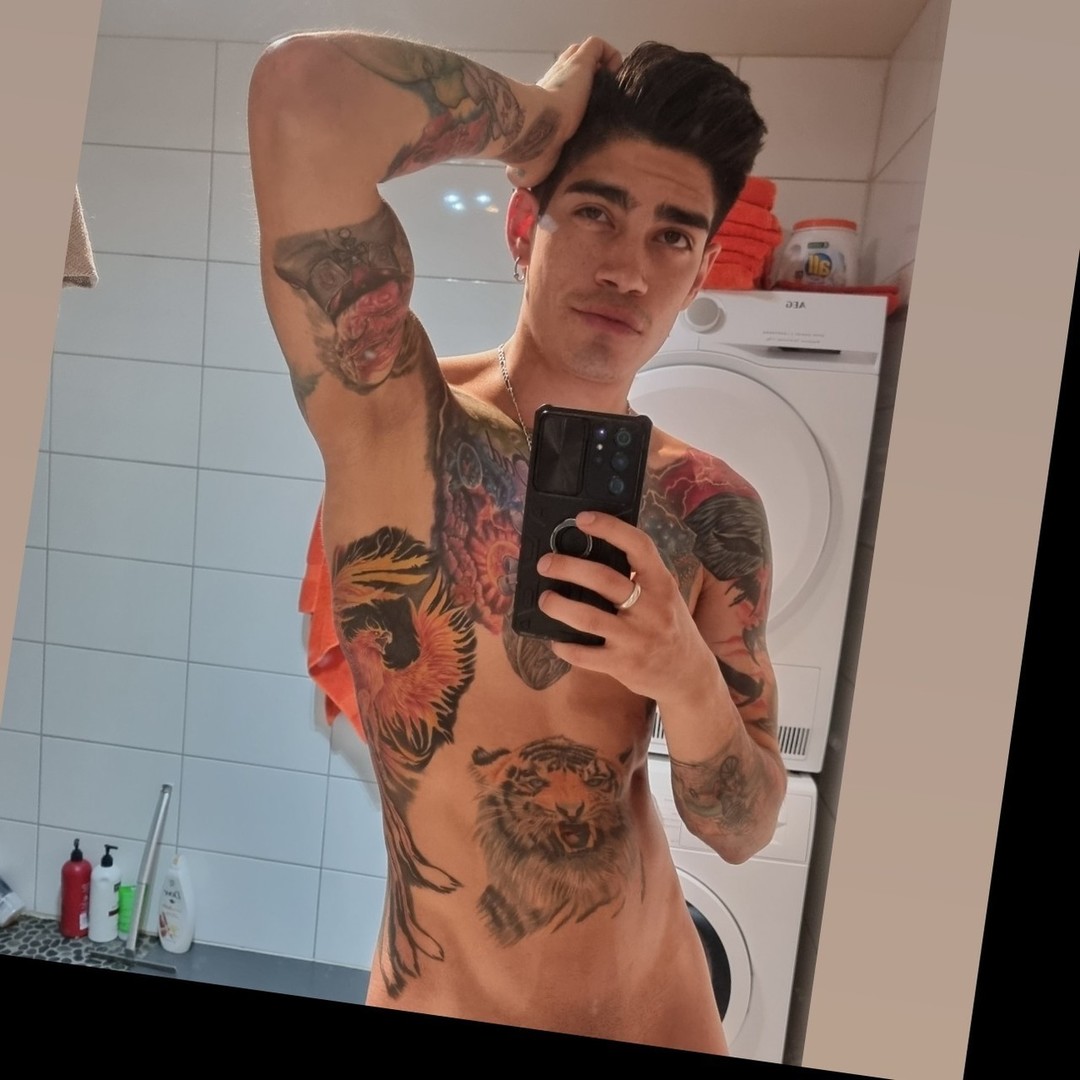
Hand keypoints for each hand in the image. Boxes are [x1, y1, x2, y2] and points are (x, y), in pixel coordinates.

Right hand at [503, 37, 621, 189]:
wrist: (531, 132)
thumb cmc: (528, 153)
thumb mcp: (527, 171)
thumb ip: (525, 181)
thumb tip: (523, 204)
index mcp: (545, 106)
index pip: (558, 94)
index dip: (572, 101)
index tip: (585, 117)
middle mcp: (554, 84)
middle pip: (570, 69)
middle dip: (587, 81)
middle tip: (603, 100)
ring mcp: (567, 70)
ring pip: (583, 54)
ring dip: (598, 67)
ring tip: (611, 86)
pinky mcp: (580, 63)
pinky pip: (598, 47)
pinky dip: (609, 56)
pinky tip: (615, 73)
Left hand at [535, 511, 719, 704]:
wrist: (689, 675)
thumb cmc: (670, 626)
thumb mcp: (665, 596)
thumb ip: (640, 576)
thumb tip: (593, 551)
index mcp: (661, 583)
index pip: (638, 546)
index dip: (610, 528)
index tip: (582, 519)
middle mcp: (651, 608)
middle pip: (603, 579)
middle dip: (567, 567)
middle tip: (545, 563)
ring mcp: (637, 638)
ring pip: (588, 618)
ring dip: (559, 606)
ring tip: (545, 599)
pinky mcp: (623, 665)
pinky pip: (585, 655)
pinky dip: (565, 646)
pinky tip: (556, 640)